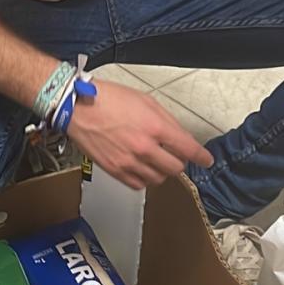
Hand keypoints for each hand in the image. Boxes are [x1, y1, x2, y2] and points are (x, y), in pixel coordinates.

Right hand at [69, 82, 213, 189]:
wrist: (77, 107)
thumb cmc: (108, 99)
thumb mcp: (145, 101)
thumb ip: (166, 121)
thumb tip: (180, 137)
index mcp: (155, 127)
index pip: (188, 149)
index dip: (201, 156)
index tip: (206, 160)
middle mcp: (144, 148)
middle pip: (175, 168)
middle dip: (179, 162)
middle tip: (175, 156)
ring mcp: (129, 162)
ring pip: (158, 179)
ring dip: (161, 171)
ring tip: (154, 160)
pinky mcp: (114, 170)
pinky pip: (138, 185)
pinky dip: (144, 179)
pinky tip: (141, 168)